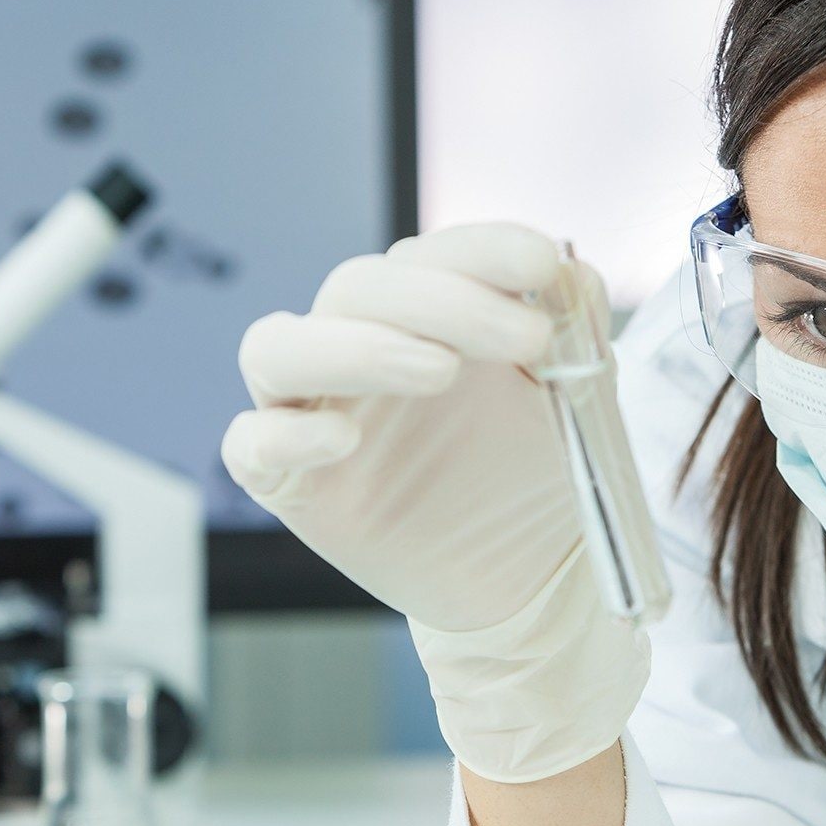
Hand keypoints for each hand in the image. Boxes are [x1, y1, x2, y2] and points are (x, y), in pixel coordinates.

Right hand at [221, 223, 647, 781]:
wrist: (529, 575)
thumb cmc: (536, 473)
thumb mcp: (574, 397)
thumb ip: (573, 331)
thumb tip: (572, 269)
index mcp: (419, 314)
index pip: (427, 256)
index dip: (479, 250)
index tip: (540, 263)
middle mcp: (356, 349)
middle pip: (356, 289)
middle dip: (442, 300)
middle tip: (527, 337)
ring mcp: (313, 413)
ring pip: (278, 349)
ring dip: (355, 346)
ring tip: (442, 370)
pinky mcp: (290, 486)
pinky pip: (251, 446)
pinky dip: (286, 435)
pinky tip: (346, 438)